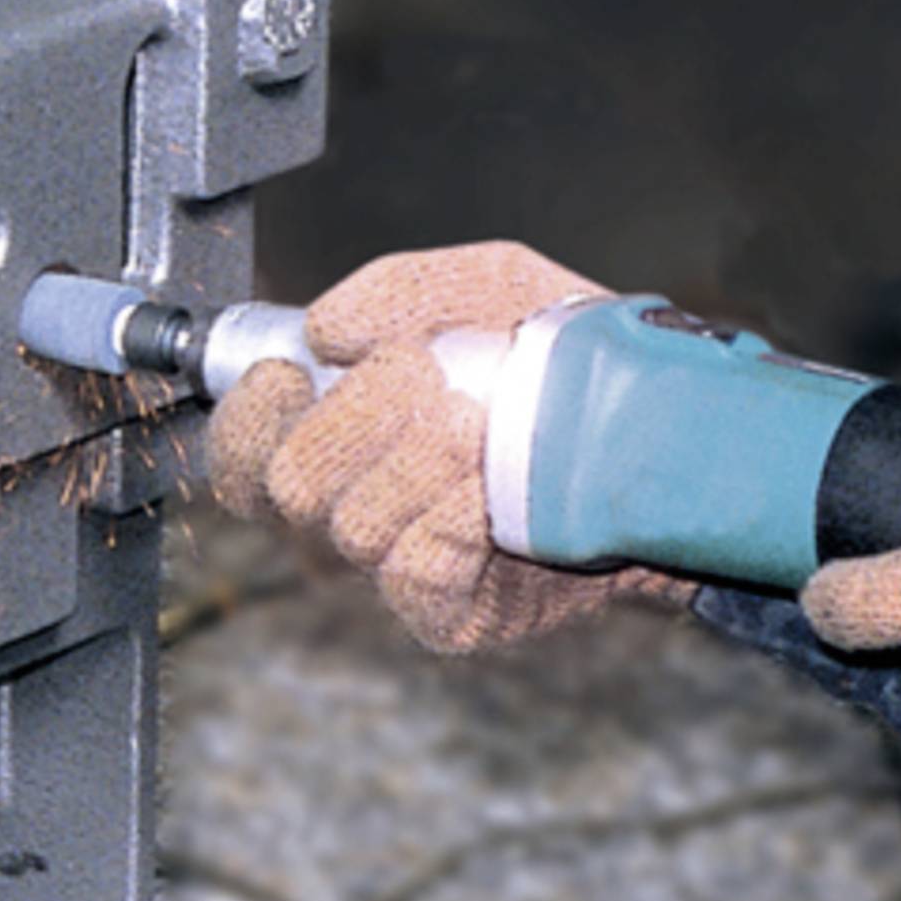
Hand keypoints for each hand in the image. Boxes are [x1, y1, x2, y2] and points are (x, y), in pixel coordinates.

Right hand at [205, 242, 689, 651]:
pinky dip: (447, 516)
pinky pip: (414, 569)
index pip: (237, 453)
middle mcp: (356, 506)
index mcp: (340, 434)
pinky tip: (490, 489)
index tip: (298, 369)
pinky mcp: (451, 612)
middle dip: (350, 418)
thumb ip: (405, 288)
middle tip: (421, 378)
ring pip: (352, 525)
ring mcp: (400, 565)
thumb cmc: (567, 360)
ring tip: (480, 423)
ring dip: (416, 459)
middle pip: (286, 484)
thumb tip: (326, 325)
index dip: (248, 414)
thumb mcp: (493, 288)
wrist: (662, 435)